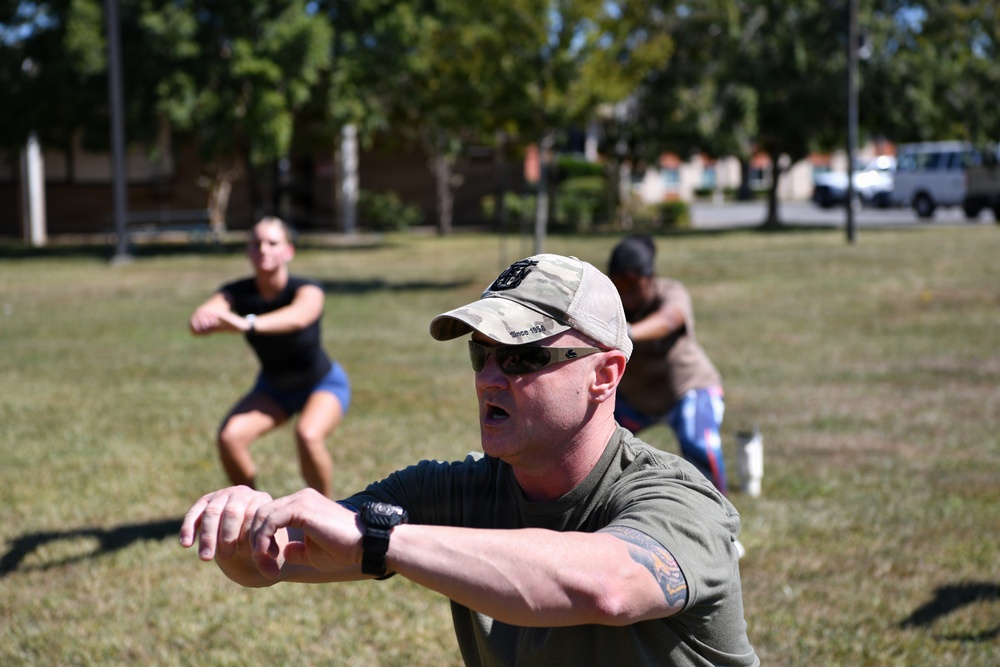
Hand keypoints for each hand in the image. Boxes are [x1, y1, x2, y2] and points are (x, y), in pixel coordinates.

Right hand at [179, 486, 275, 579]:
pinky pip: (194, 513)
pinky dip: (188, 528)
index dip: (249, 536)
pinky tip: (186, 544)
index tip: (249, 555)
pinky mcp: (204, 502)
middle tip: (227, 556)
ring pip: (212, 513)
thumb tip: (272, 575)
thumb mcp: (265, 548)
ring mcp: (221, 495)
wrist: (243, 532)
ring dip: (208, 536)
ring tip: (206, 558)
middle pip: (232, 512)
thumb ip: (267, 560)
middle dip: (228, 536)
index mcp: (261, 500)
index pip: (254, 515)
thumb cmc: (258, 541)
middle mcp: (241, 493)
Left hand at [180, 486, 364, 581]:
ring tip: (265, 565)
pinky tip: (268, 557)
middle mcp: (300, 498)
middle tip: (262, 566)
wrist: (367, 545)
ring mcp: (300, 500)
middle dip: (252, 541)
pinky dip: (262, 540)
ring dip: (256, 543)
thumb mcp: (313, 551)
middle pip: (258, 513)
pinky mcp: (302, 508)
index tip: (265, 563)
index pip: (267, 514)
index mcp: (302, 505)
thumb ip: (296, 548)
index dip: (259, 538)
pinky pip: (269, 520)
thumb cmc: (344, 550)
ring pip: (260, 516)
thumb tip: (283, 551)